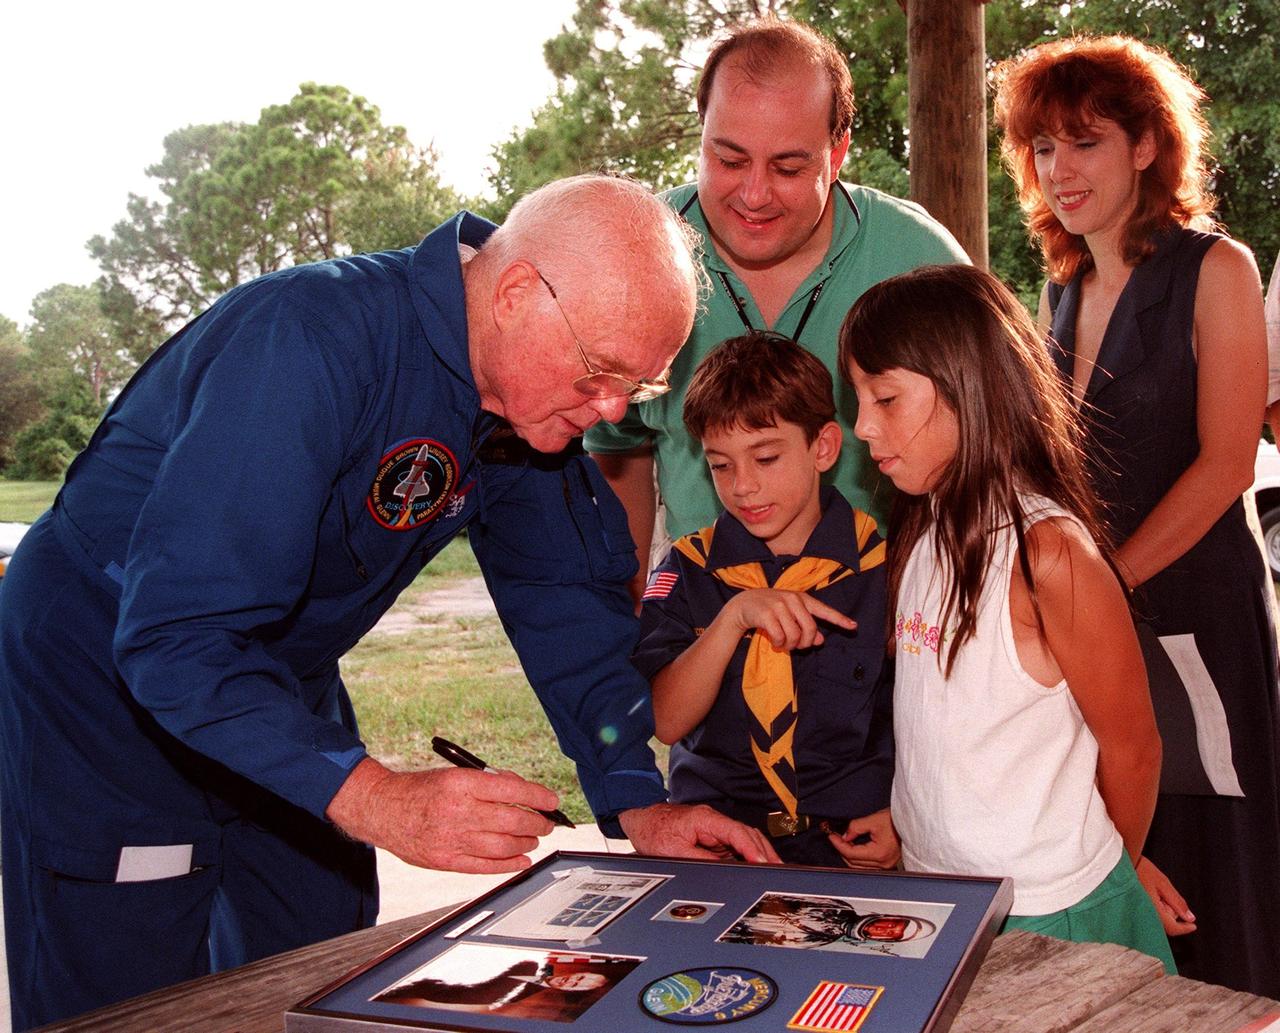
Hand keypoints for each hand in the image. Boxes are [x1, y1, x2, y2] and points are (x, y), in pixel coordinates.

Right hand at [326, 757, 557, 873]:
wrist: (384, 809)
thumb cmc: (422, 789)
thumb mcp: (455, 774)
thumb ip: (488, 783)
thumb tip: (522, 792)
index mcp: (461, 783)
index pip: (512, 790)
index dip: (538, 797)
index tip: (552, 801)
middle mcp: (458, 811)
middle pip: (512, 820)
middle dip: (537, 823)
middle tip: (547, 823)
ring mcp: (452, 838)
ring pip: (503, 846)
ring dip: (526, 843)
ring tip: (533, 839)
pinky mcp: (446, 861)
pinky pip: (485, 866)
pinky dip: (509, 865)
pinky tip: (522, 859)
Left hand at [619, 803, 780, 863]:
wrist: (640, 820)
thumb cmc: (653, 831)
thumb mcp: (673, 851)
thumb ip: (700, 860)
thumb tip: (724, 870)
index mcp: (705, 819)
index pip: (736, 832)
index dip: (752, 848)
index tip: (762, 862)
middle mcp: (713, 821)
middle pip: (746, 834)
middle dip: (764, 851)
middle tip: (779, 869)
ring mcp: (714, 828)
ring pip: (743, 839)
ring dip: (758, 853)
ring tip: (774, 869)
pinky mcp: (712, 837)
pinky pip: (734, 844)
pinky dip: (747, 854)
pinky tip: (756, 865)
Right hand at [725, 589, 855, 650]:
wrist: (743, 604)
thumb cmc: (770, 610)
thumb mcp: (790, 615)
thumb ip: (805, 626)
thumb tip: (820, 641)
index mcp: (801, 599)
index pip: (824, 610)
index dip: (839, 619)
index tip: (853, 626)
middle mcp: (792, 599)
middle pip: (810, 629)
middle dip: (805, 643)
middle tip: (797, 647)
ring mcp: (779, 605)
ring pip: (794, 635)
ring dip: (789, 645)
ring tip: (783, 644)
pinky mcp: (767, 613)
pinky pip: (779, 637)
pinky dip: (778, 644)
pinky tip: (774, 642)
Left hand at [827, 808, 899, 868]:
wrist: (912, 822)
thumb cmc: (898, 820)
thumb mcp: (874, 819)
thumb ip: (856, 827)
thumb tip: (845, 835)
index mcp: (879, 854)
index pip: (851, 854)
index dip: (838, 844)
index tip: (832, 836)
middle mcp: (883, 863)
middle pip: (853, 862)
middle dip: (842, 849)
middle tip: (835, 837)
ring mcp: (886, 865)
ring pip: (859, 866)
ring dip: (849, 855)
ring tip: (843, 842)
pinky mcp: (887, 863)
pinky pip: (867, 865)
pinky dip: (858, 858)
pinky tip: (855, 848)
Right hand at [1135, 854, 1196, 934]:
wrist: (1121, 862)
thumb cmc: (1141, 869)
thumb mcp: (1163, 883)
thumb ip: (1177, 902)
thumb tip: (1190, 917)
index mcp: (1153, 909)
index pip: (1172, 928)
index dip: (1184, 928)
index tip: (1193, 925)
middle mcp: (1144, 914)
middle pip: (1165, 924)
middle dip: (1171, 913)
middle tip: (1166, 895)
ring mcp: (1138, 912)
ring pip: (1158, 920)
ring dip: (1163, 910)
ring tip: (1157, 892)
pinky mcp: (1134, 908)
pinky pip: (1150, 914)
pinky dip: (1156, 907)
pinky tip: (1152, 895)